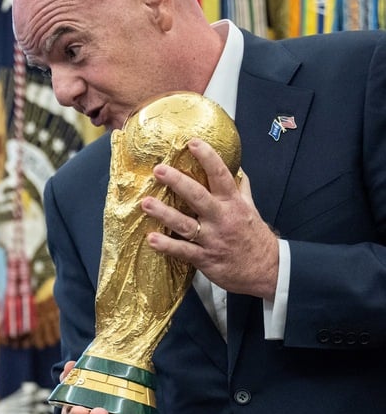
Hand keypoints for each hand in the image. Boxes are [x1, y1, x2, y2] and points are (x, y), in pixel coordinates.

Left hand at [141, 138, 278, 299]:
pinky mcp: (205, 258)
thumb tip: (238, 169)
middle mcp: (221, 218)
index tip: (193, 142)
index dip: (208, 158)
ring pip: (186, 224)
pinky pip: (184, 251)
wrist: (267, 270)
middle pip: (198, 196)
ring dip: (165, 213)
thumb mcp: (251, 209)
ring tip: (146, 203)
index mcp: (233, 203)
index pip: (221, 175)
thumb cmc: (254, 236)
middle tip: (159, 170)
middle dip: (178, 182)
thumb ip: (241, 189)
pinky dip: (167, 246)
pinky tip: (151, 239)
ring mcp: (212, 239)